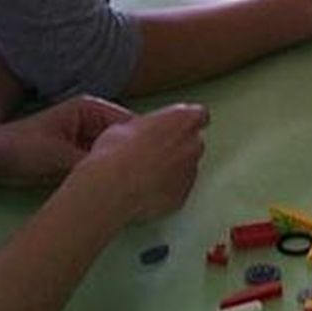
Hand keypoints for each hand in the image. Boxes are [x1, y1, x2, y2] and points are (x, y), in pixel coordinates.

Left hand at [0, 96, 136, 186]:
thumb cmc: (19, 150)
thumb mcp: (61, 159)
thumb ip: (94, 166)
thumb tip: (123, 178)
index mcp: (91, 108)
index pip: (131, 125)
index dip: (143, 146)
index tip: (154, 167)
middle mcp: (91, 120)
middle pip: (124, 142)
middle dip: (131, 161)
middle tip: (144, 184)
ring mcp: (84, 139)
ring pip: (112, 157)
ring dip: (116, 172)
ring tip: (131, 190)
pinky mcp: (76, 158)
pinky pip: (98, 168)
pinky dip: (103, 179)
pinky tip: (112, 194)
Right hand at [76, 103, 207, 223]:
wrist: (112, 187)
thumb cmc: (116, 153)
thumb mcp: (126, 125)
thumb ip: (147, 126)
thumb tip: (142, 131)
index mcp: (183, 120)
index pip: (199, 114)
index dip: (187, 120)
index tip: (180, 124)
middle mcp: (193, 144)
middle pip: (194, 142)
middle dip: (179, 145)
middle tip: (155, 150)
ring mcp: (190, 172)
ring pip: (187, 167)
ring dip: (173, 168)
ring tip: (145, 172)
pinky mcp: (181, 195)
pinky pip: (178, 189)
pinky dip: (167, 189)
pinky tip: (146, 188)